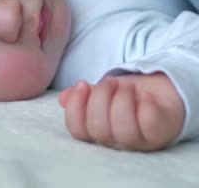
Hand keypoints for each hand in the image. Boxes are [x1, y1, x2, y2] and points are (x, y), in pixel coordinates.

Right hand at [58, 73, 183, 150]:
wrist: (158, 97)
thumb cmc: (124, 96)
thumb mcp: (99, 92)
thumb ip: (80, 95)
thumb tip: (63, 98)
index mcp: (96, 133)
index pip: (77, 130)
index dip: (75, 107)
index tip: (82, 84)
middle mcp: (115, 142)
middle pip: (98, 129)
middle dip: (101, 98)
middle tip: (110, 81)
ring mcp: (138, 141)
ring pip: (124, 130)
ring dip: (122, 100)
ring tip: (126, 85)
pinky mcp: (161, 134)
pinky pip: (150, 125)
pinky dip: (145, 106)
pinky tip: (144, 95)